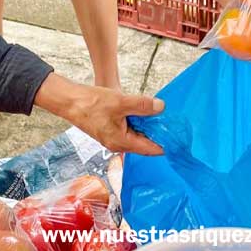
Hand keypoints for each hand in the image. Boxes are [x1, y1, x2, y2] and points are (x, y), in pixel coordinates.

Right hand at [34, 74, 164, 154]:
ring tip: (163, 118)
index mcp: (122, 142)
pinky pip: (129, 129)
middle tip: (175, 126)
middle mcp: (118, 144)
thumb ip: (142, 105)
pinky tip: (145, 113)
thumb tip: (161, 107)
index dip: (165, 144)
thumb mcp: (120, 101)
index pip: (150, 149)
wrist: (70, 101)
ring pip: (137, 135)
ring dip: (148, 128)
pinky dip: (139, 123)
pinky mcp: (110, 130)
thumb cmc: (92, 103)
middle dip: (158, 135)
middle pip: (144, 143)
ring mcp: (113, 137)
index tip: (179, 140)